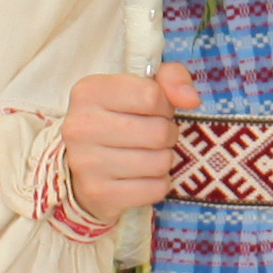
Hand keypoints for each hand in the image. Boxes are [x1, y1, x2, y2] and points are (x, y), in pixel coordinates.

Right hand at [59, 60, 191, 224]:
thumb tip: (191, 99)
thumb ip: (171, 78)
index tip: (153, 111)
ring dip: (163, 160)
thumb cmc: (119, 120)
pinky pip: (155, 189)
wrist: (84, 167)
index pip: (152, 96)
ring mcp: (86, 163)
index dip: (164, 105)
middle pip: (159, 132)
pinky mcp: (98, 193)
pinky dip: (157, 184)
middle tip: (153, 137)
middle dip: (167, 135)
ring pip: (159, 162)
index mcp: (89, 92)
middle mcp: (81, 126)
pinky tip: (140, 177)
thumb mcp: (141, 87)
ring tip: (146, 155)